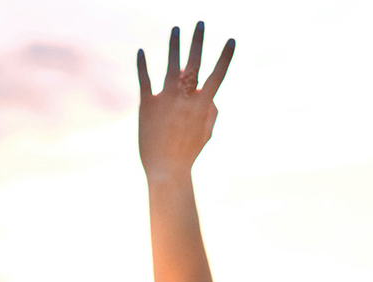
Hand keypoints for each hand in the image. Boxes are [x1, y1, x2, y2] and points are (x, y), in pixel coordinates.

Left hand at [137, 23, 234, 182]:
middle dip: (198, 41)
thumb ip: (211, 113)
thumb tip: (211, 97)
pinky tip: (140, 51)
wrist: (166, 169)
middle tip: (200, 22)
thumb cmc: (188, 153)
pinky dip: (142, 65)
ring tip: (176, 28)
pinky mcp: (147, 103)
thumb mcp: (206, 133)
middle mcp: (185, 98)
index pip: (217, 75)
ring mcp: (166, 98)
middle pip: (194, 63)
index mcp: (203, 105)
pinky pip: (144, 79)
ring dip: (174, 45)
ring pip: (171, 65)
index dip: (225, 57)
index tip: (232, 39)